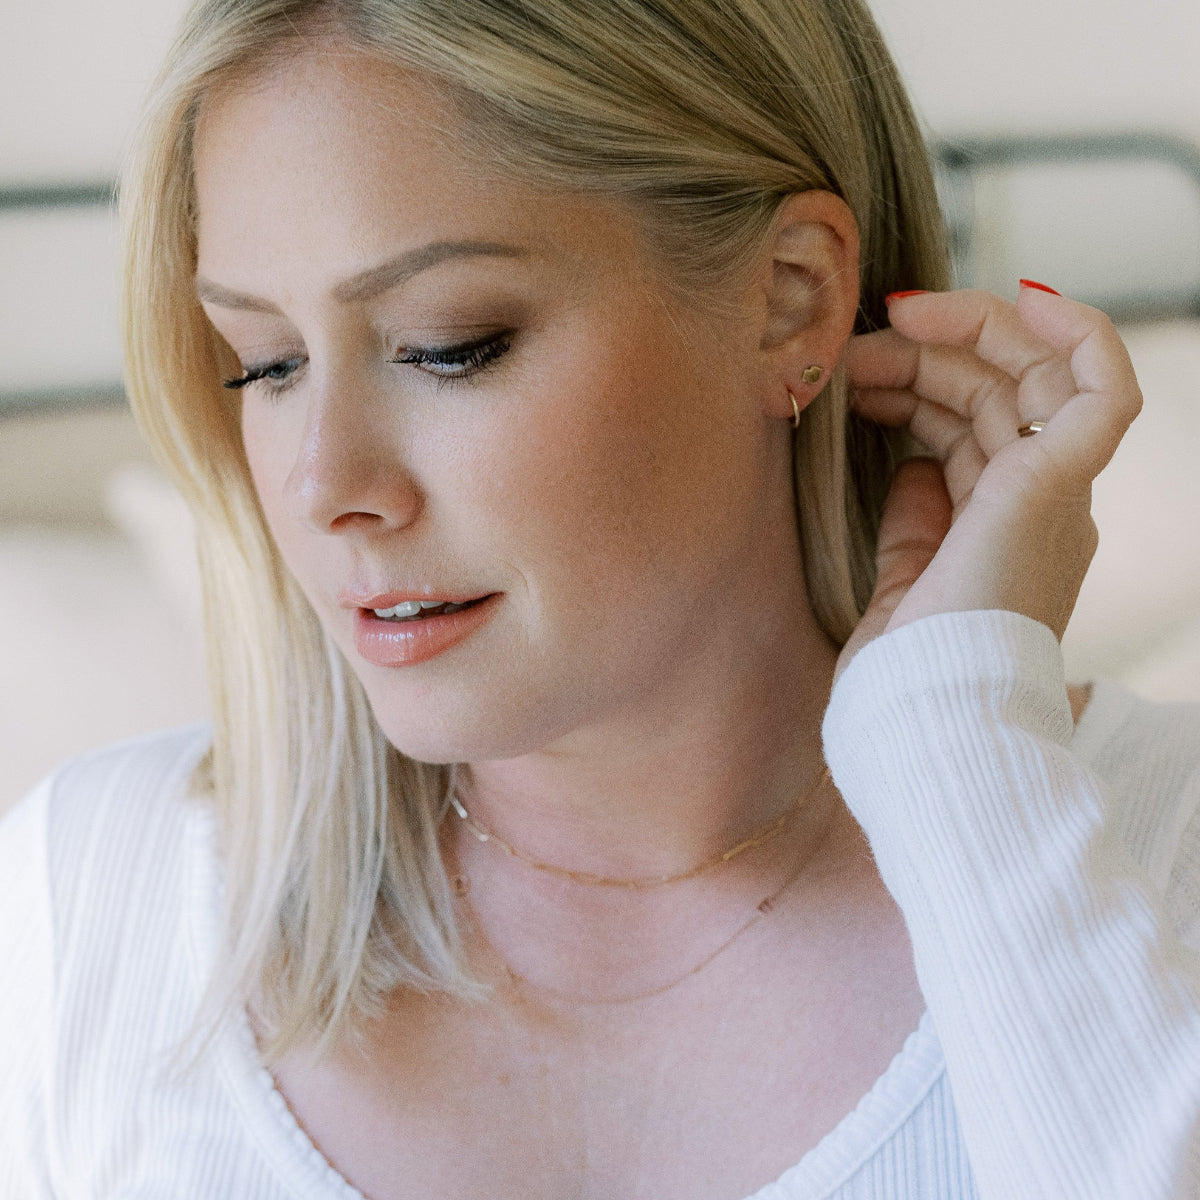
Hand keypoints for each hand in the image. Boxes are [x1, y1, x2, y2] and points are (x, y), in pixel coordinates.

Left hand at [833, 285, 1141, 684]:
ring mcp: (1055, 494)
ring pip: (1031, 378)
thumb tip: (911, 468)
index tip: (859, 373)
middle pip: (999, 395)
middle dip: (926, 358)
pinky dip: (1077, 334)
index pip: (975, 429)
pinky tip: (1025, 298)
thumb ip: (914, 525)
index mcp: (1007, 528)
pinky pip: (1101, 390)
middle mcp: (1042, 506)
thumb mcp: (902, 580)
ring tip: (875, 336)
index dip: (921, 387)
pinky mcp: (1055, 485)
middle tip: (857, 350)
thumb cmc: (906, 672)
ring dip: (954, 340)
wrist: (924, 717)